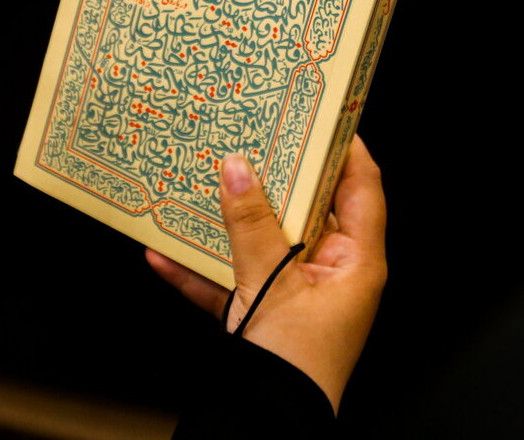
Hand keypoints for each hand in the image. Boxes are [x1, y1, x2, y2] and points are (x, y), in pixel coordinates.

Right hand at [147, 134, 386, 411]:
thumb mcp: (271, 282)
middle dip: (273, 177)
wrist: (266, 423)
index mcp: (356, 261)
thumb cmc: (295, 365)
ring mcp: (295, 294)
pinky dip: (198, 268)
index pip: (361, 186)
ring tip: (202, 183)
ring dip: (228, 220)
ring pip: (261, 241)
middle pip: (306, 208)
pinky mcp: (261, 315)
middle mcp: (331, 273)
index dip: (345, 147)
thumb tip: (238, 168)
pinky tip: (162, 252)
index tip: (321, 115)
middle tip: (250, 137)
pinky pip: (229, 279)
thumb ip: (252, 223)